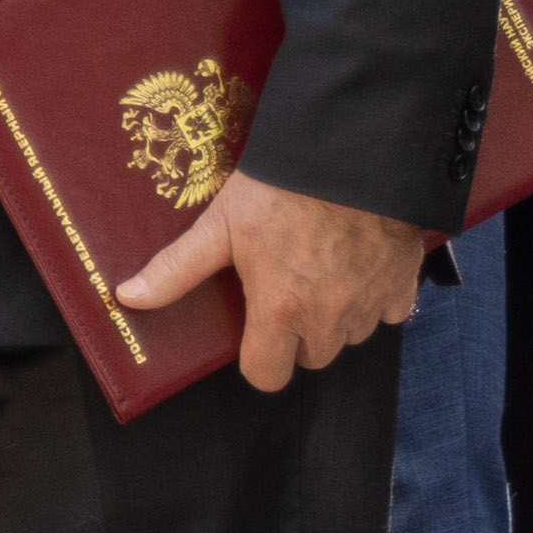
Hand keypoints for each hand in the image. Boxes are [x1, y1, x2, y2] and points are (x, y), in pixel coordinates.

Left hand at [117, 172, 433, 389]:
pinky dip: (375, 297)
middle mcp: (329, 320)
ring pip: (350, 336)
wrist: (353, 155)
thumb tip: (129, 297)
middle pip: (310, 357)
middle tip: (285, 287)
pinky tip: (357, 264)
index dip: (257, 357)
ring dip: (335, 316)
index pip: (266, 377)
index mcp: (281, 312)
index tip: (253, 330)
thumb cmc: (281, 188)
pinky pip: (390, 313)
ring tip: (319, 270)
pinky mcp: (403, 286)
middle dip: (296, 334)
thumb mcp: (220, 225)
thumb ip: (176, 269)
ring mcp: (371, 305)